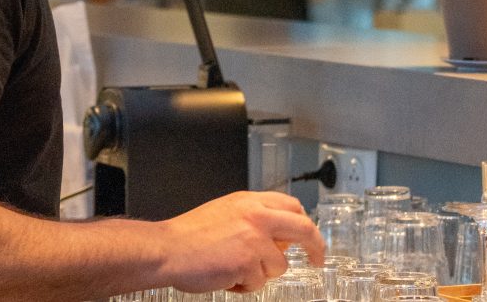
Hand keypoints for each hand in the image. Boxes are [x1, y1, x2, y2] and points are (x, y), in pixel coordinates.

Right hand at [158, 191, 323, 293]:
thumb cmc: (190, 235)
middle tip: (318, 259)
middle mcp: (256, 215)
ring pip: (279, 265)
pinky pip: (259, 282)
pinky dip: (244, 285)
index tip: (308, 236)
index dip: (303, 222)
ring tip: (234, 269)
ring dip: (261, 273)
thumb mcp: (226, 212)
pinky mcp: (249, 262)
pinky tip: (226, 276)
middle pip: (303, 228)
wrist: (168, 249)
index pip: (291, 205)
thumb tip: (277, 236)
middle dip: (315, 246)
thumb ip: (252, 218)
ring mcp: (254, 239)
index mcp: (249, 201)